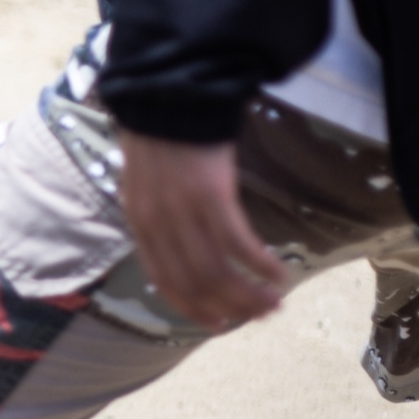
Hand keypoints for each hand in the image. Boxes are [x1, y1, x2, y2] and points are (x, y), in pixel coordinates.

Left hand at [116, 130, 286, 328]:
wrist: (166, 95)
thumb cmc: (161, 136)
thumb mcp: (146, 182)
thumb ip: (158, 216)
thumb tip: (180, 245)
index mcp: (139, 223)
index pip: (164, 280)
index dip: (191, 307)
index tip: (216, 323)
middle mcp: (158, 225)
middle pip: (195, 282)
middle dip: (228, 307)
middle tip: (257, 317)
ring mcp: (183, 213)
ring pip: (217, 271)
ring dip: (249, 294)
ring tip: (274, 304)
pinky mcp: (211, 197)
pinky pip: (238, 244)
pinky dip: (260, 264)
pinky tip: (279, 273)